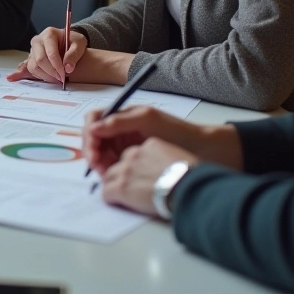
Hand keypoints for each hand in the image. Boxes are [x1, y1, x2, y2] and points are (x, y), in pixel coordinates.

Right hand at [7, 47, 131, 85]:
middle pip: (39, 60)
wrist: (68, 42)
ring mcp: (32, 50)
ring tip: (56, 80)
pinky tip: (21, 78)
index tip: (64, 75)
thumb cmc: (73, 41)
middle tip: (61, 79)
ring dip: (44, 76)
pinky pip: (28, 68)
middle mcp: (37, 40)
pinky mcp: (31, 58)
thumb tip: (68, 68)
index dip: (56, 65)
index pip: (49, 52)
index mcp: (49, 34)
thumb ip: (75, 54)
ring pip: (33, 66)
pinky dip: (30, 75)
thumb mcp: (79, 43)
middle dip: (50, 72)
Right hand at [82, 105, 239, 175]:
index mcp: (123, 115)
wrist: (203, 150)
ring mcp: (126, 145)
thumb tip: (94, 128)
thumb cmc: (177, 131)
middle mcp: (121, 129)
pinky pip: (112, 164)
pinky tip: (111, 177)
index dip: (89, 133)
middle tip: (96, 165)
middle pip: (94, 137)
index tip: (93, 149)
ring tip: (104, 173)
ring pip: (101, 152)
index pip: (94, 120)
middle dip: (91, 150)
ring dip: (98, 162)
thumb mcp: (148, 119)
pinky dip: (107, 170)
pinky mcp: (133, 161)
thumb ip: (120, 121)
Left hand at [100, 137, 198, 217]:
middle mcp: (135, 155)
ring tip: (118, 195)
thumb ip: (168, 160)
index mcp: (151, 146)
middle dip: (122, 174)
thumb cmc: (193, 176)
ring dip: (113, 185)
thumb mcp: (181, 158)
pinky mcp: (121, 188)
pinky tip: (115, 203)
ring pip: (109, 176)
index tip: (140, 174)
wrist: (189, 187)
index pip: (136, 153)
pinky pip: (107, 192)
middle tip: (127, 185)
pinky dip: (110, 198)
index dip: (136, 165)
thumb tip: (170, 172)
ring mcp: (126, 171)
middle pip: (120, 163)